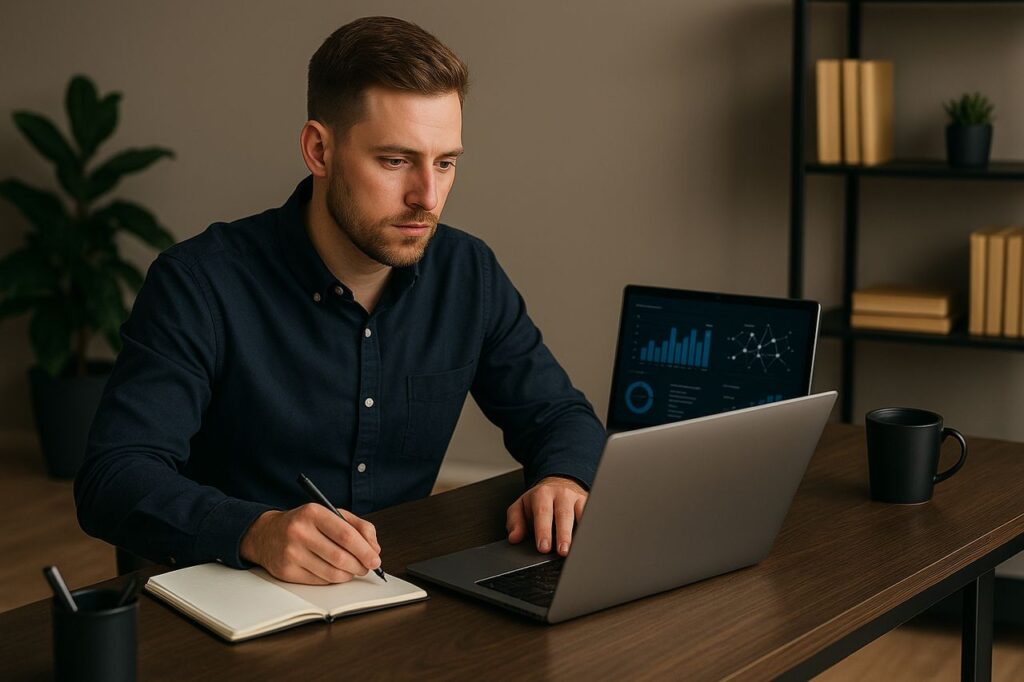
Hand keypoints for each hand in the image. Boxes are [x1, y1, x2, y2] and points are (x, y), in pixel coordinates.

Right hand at [239, 504, 380, 584]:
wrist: (267, 534)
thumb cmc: (305, 523)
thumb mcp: (331, 514)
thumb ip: (358, 526)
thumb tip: (375, 549)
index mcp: (313, 513)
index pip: (346, 535)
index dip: (365, 550)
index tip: (376, 559)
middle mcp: (299, 532)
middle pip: (340, 557)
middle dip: (360, 565)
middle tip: (367, 567)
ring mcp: (291, 553)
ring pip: (331, 573)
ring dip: (348, 575)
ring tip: (352, 569)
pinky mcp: (286, 571)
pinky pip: (319, 581)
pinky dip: (333, 579)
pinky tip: (335, 572)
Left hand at [506, 476, 587, 556]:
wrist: (558, 483)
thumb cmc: (539, 500)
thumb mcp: (521, 507)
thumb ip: (515, 522)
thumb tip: (514, 538)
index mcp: (542, 494)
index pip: (542, 513)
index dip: (543, 531)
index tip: (543, 547)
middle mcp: (562, 494)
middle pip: (564, 514)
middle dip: (563, 534)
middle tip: (562, 551)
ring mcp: (577, 498)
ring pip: (581, 514)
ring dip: (580, 533)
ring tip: (578, 549)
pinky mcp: (589, 503)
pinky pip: (592, 515)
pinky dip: (591, 528)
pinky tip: (589, 540)